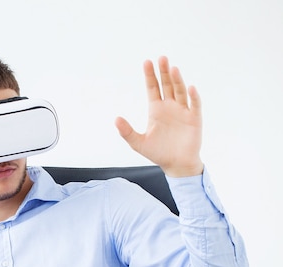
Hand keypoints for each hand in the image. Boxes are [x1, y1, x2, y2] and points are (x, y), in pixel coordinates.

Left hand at [115, 56, 203, 176]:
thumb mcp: (138, 143)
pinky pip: (194, 105)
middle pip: (167, 85)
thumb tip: (116, 119)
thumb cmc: (158, 153)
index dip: (150, 76)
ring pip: (180, 91)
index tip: (147, 62)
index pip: (152, 88)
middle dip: (164, 72)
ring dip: (177, 80)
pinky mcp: (194, 119)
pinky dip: (193, 97)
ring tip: (173, 68)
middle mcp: (170, 107)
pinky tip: (190, 88)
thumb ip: (127, 131)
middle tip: (161, 58)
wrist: (176, 165)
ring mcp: (183, 111)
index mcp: (156, 110)